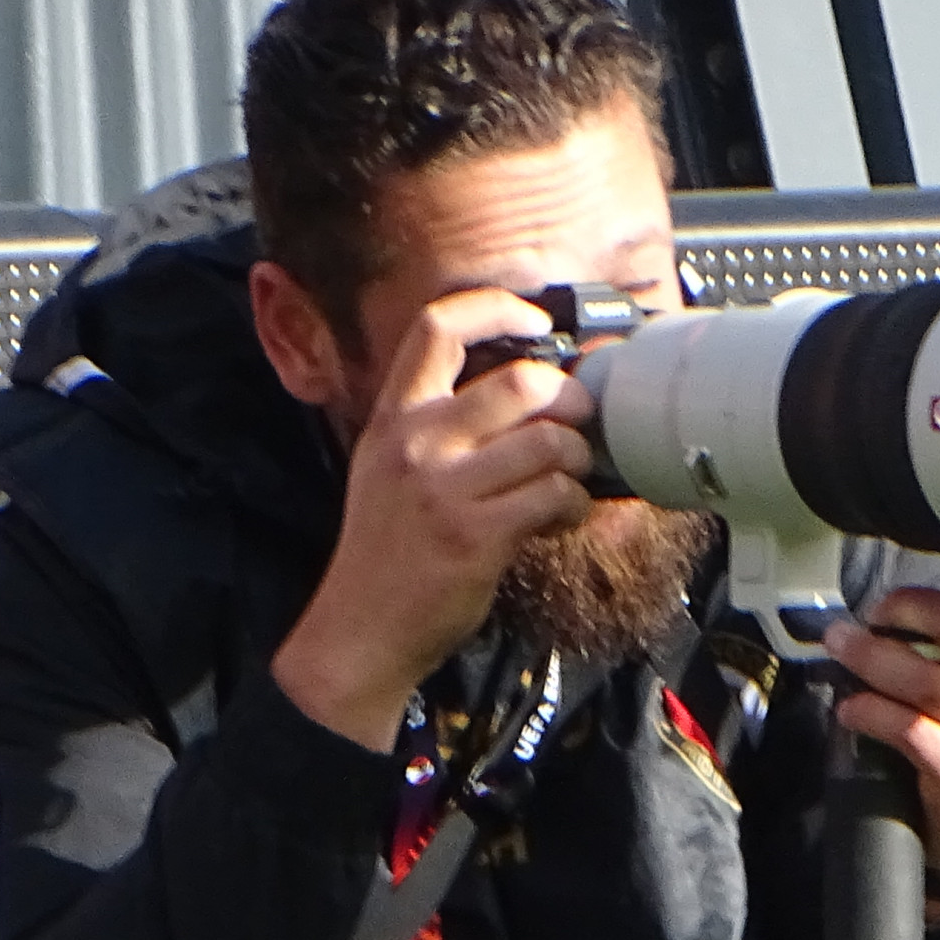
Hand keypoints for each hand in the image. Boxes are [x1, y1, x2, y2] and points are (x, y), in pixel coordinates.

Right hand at [269, 288, 599, 749]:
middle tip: (580, 421)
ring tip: (572, 477)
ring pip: (549, 440)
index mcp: (393, 417)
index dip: (497, 308)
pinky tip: (561, 516)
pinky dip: (572, 503)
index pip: (438, 327)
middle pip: (520, 380)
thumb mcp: (387, 468)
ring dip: (579, 457)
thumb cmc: (387, 552)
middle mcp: (415, 443)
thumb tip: (525, 389)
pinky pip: (552, 496)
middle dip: (570, 398)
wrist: (360, 632)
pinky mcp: (473, 537)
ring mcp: (443, 490)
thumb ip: (437, 424)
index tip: (538, 323)